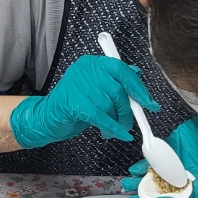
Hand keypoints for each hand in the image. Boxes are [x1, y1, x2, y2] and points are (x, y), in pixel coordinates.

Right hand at [10, 55, 158, 148]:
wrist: (47, 117)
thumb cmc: (74, 104)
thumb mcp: (97, 90)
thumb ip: (115, 82)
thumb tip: (138, 76)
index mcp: (92, 63)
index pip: (121, 70)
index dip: (138, 88)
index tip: (149, 103)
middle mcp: (84, 70)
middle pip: (117, 90)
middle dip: (127, 110)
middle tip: (129, 123)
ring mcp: (76, 85)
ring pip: (108, 105)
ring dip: (117, 122)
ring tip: (116, 130)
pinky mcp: (72, 103)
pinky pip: (99, 116)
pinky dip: (112, 127)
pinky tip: (118, 134)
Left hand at [122, 112, 197, 197]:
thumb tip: (193, 194)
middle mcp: (187, 181)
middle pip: (165, 196)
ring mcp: (176, 168)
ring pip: (155, 180)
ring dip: (140, 184)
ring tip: (127, 184)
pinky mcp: (169, 153)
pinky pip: (153, 162)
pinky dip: (143, 166)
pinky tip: (134, 169)